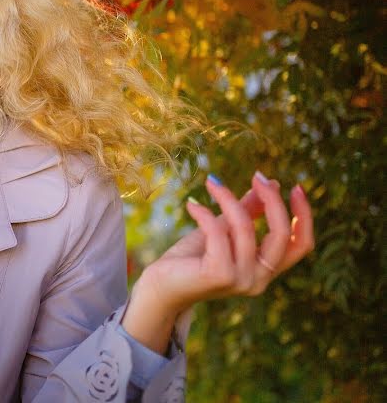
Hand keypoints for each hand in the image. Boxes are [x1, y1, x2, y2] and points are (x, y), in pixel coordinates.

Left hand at [122, 172, 314, 352]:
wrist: (160, 287)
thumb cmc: (191, 259)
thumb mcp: (224, 230)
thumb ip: (248, 212)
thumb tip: (273, 183)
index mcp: (265, 270)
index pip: (301, 245)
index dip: (303, 216)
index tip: (296, 188)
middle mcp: (259, 280)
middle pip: (281, 235)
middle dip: (272, 201)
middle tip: (257, 177)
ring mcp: (241, 280)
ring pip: (246, 228)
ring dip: (229, 199)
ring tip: (212, 184)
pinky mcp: (219, 274)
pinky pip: (218, 232)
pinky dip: (205, 213)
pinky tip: (191, 205)